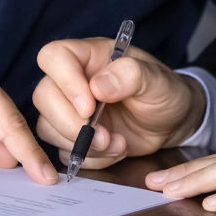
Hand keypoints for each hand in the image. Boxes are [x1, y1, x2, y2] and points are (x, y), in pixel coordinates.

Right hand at [32, 38, 206, 169]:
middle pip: (43, 96)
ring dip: (82, 144)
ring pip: (47, 127)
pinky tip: (115, 151)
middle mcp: (73, 81)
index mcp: (90, 56)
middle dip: (72, 124)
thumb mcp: (157, 80)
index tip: (89, 106)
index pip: (54, 56)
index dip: (64, 81)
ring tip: (117, 144)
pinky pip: (63, 151)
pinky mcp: (73, 136)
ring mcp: (70, 109)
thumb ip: (131, 75)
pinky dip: (90, 158)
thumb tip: (99, 86)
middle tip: (105, 136)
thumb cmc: (164, 92)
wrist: (172, 123)